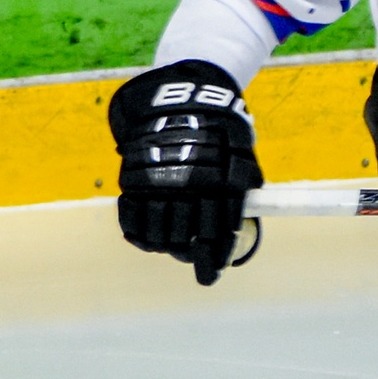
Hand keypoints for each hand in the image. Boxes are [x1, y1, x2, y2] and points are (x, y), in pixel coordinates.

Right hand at [107, 60, 263, 284]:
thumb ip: (244, 192)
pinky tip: (148, 239)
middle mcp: (190, 188)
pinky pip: (133, 221)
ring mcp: (159, 186)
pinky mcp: (134, 182)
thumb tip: (245, 224)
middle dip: (190, 254)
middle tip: (191, 259)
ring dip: (166, 246)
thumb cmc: (219, 134)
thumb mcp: (242, 157)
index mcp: (222, 184)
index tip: (210, 275)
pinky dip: (140, 234)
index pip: (219, 232)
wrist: (177, 103)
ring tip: (172, 248)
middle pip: (187, 240)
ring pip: (160, 235)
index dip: (214, 257)